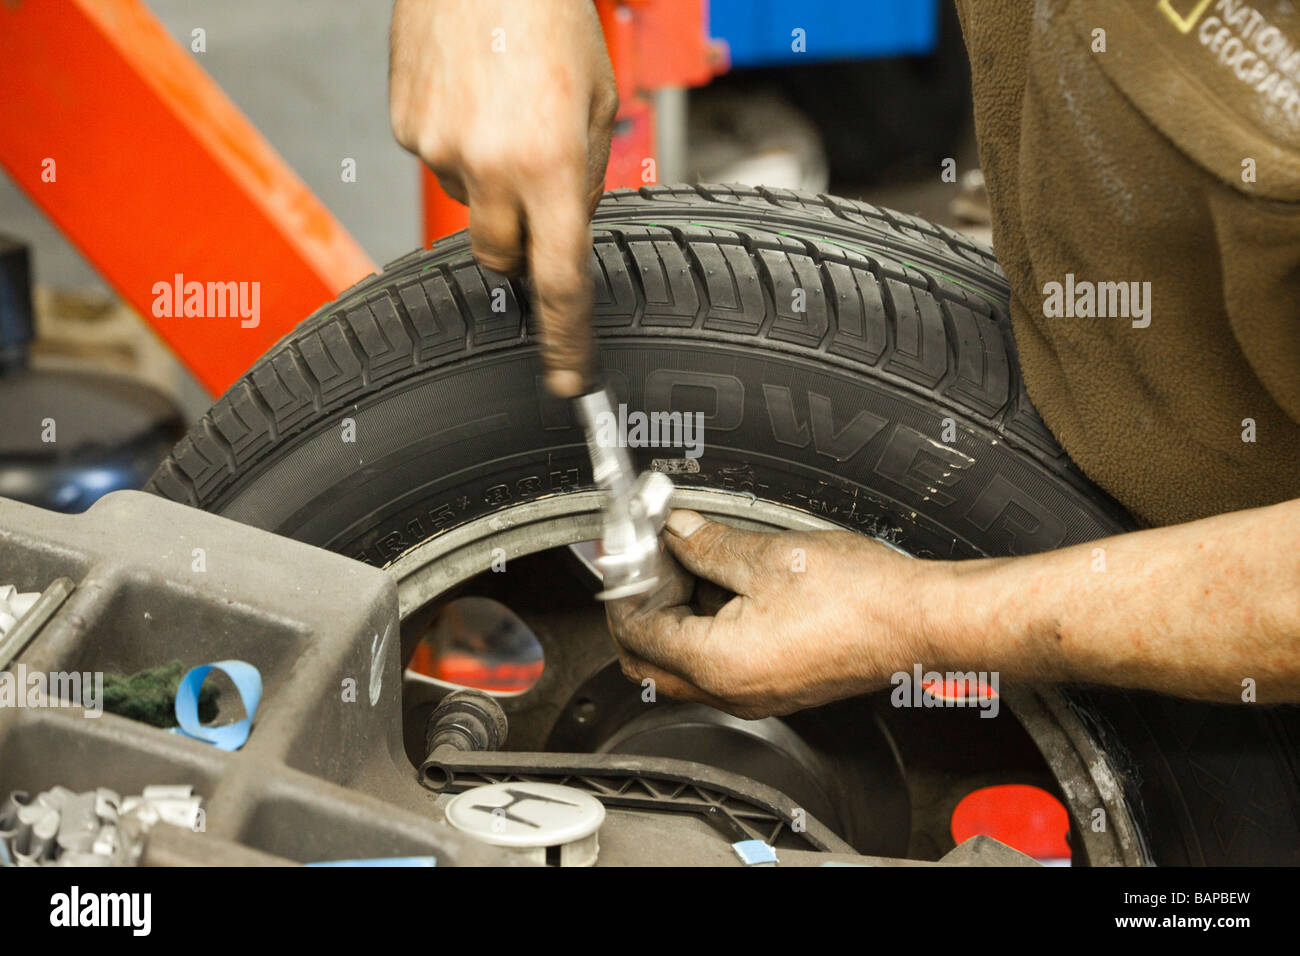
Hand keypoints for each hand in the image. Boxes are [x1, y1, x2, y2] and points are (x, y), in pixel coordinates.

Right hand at [389, 0, 616, 395]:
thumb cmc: (548, 15)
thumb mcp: (599, 105)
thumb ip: (585, 180)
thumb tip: (565, 231)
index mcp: (552, 167)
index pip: (558, 284)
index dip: (564, 340)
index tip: (565, 377)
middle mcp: (492, 168)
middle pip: (501, 259)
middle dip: (520, 244)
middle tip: (534, 188)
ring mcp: (439, 151)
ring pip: (469, 206)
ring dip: (491, 182)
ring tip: (505, 112)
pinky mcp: (404, 129)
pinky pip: (437, 164)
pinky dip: (459, 145)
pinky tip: (475, 99)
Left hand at [606, 510, 950, 718]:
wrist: (918, 623)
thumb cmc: (860, 598)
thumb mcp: (769, 556)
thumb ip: (708, 545)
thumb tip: (676, 532)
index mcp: (718, 663)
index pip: (637, 632)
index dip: (624, 588)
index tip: (627, 555)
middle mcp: (731, 691)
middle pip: (651, 661)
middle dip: (641, 609)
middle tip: (649, 564)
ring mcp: (754, 694)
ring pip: (684, 664)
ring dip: (675, 616)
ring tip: (689, 562)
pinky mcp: (775, 686)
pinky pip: (719, 664)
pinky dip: (706, 628)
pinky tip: (725, 583)